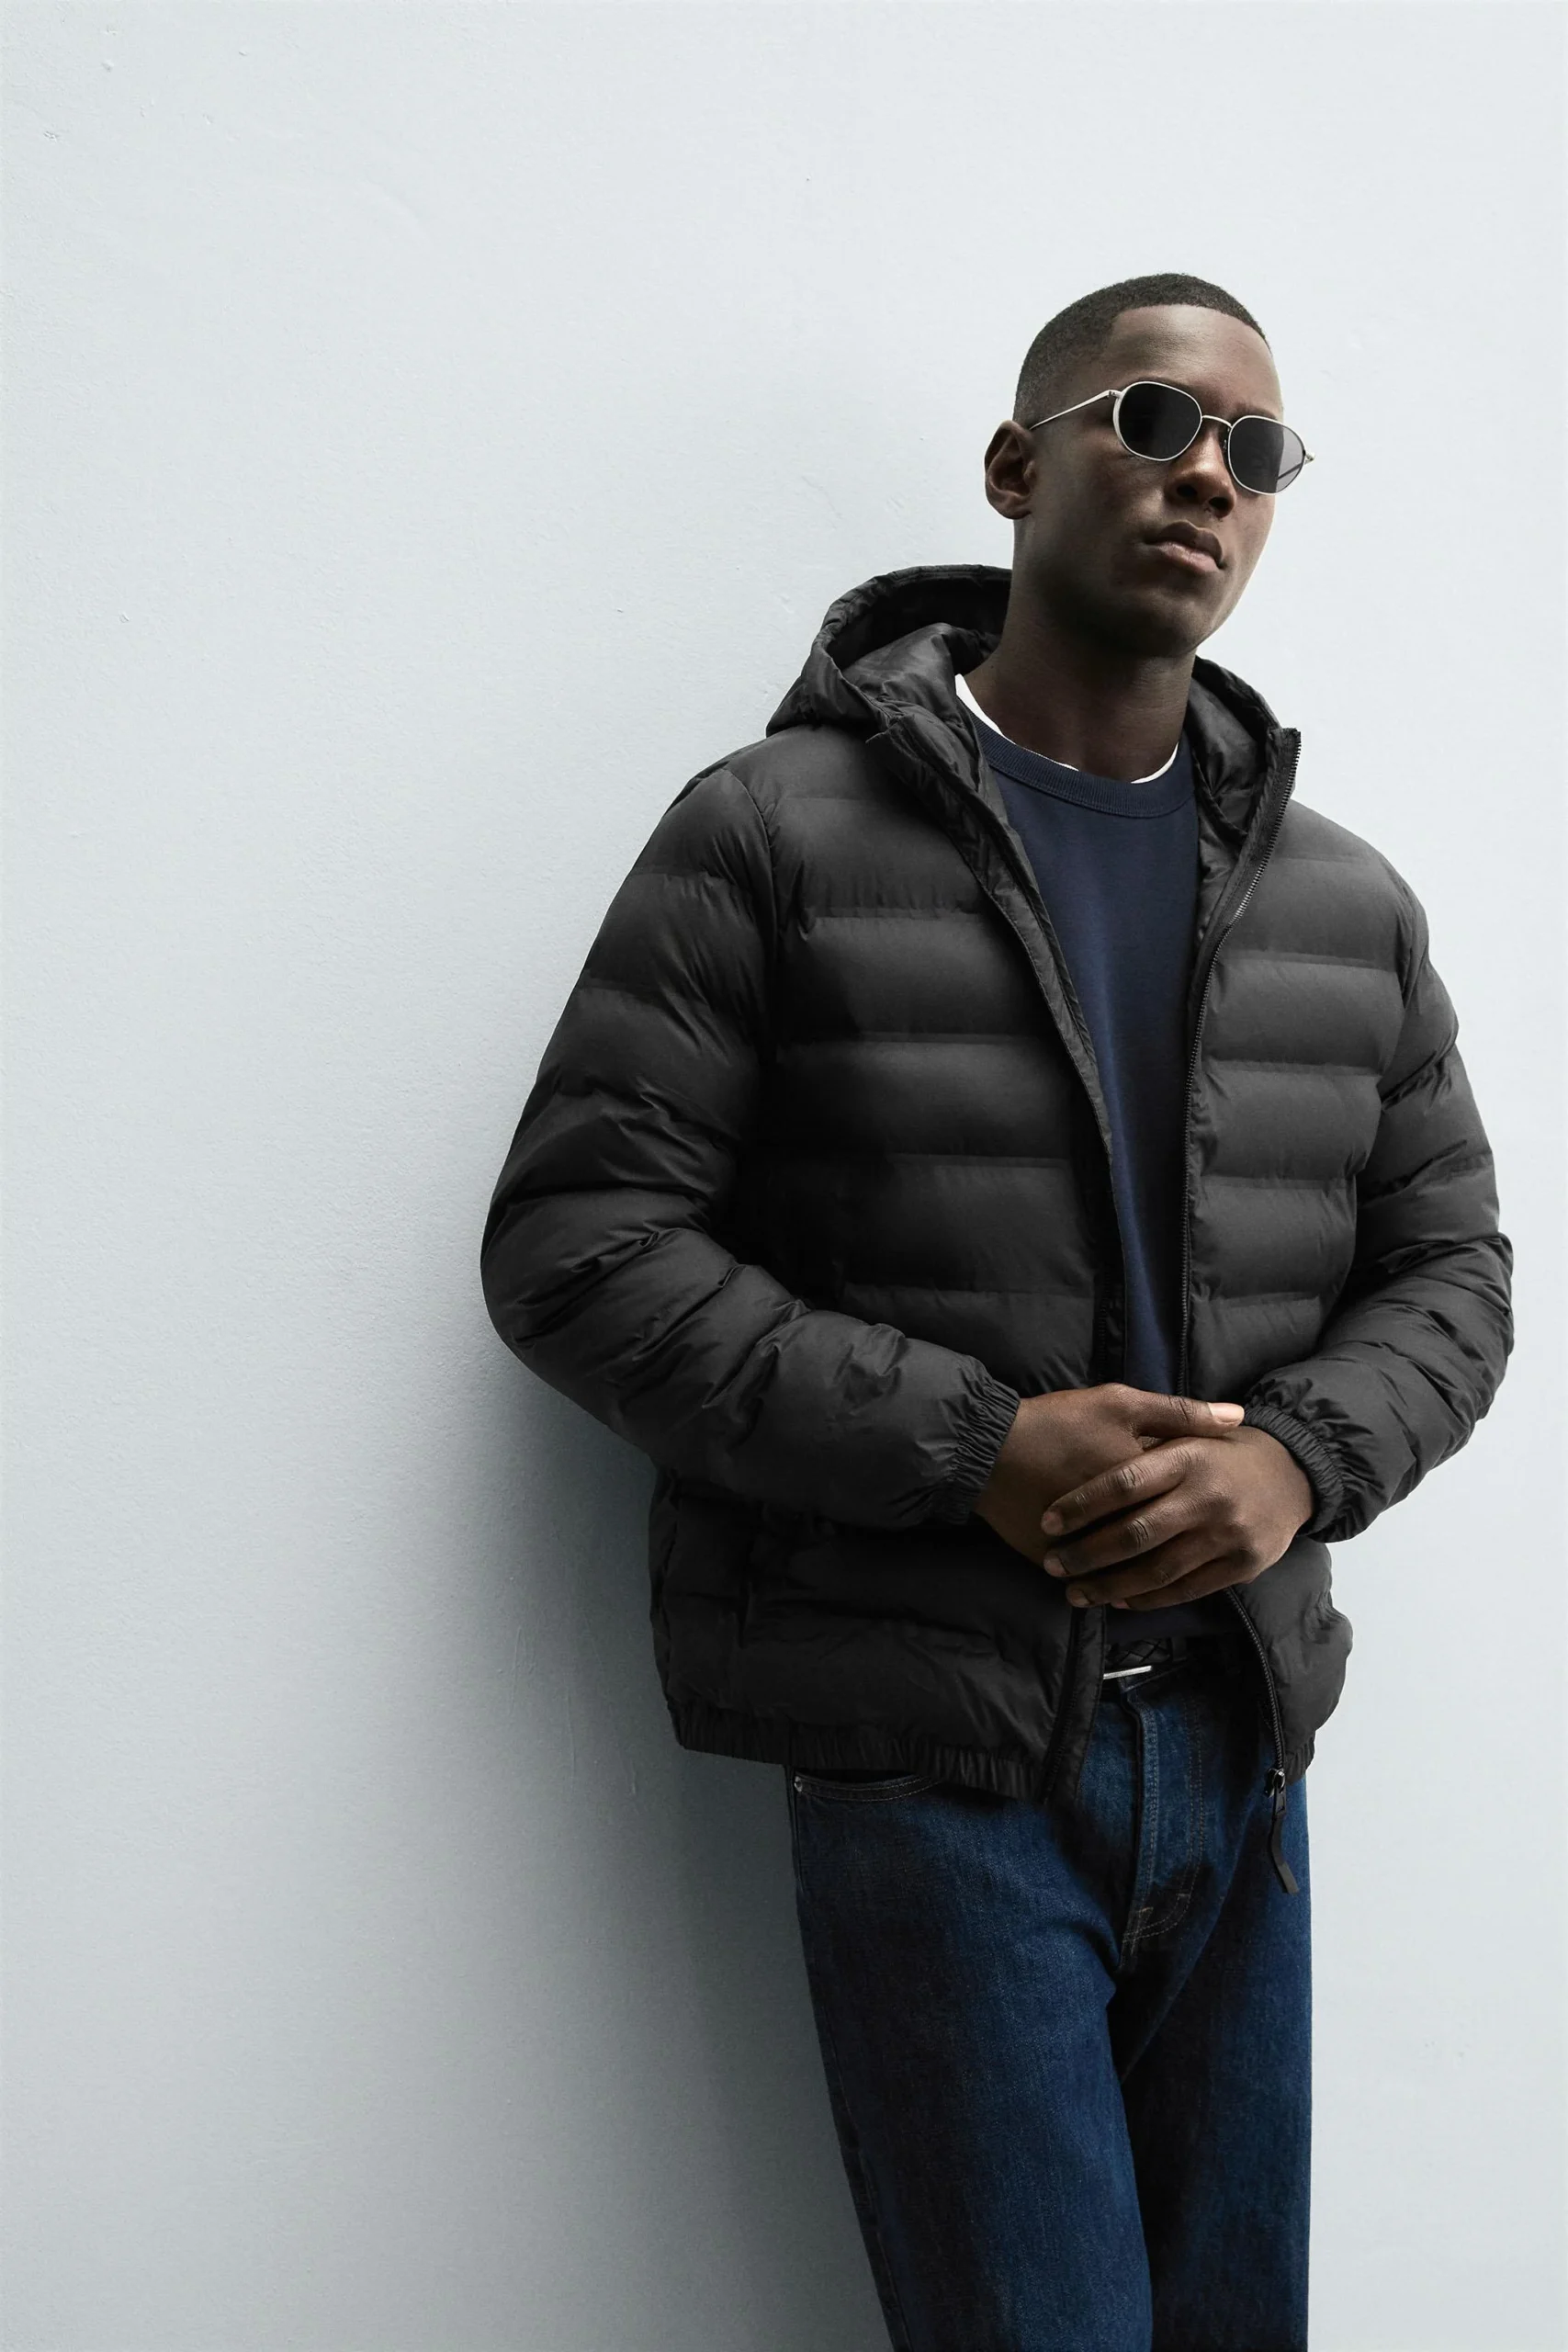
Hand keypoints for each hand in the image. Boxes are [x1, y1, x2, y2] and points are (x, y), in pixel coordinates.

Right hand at [974, 1385, 1247, 1565]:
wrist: (988, 1446)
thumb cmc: (1057, 1421)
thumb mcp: (1120, 1403)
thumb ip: (1180, 1412)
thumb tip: (1238, 1418)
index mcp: (1142, 1478)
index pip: (1185, 1502)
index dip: (1199, 1508)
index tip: (1210, 1512)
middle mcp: (1118, 1516)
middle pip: (1160, 1545)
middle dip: (1178, 1553)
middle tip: (1193, 1556)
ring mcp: (1085, 1543)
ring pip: (1125, 1571)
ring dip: (1138, 1579)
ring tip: (1147, 1582)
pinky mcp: (1054, 1557)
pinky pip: (1087, 1579)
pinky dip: (1100, 1584)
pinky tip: (1107, 1588)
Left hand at [1038, 1425, 1313, 1608]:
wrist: (1292, 1475)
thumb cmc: (1221, 1454)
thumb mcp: (1188, 1433)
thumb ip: (1145, 1439)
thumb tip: (1083, 1448)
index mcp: (1188, 1457)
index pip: (1124, 1482)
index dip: (1082, 1504)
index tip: (1048, 1521)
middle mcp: (1208, 1496)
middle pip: (1135, 1533)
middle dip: (1086, 1553)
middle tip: (1054, 1564)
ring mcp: (1227, 1534)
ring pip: (1157, 1570)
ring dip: (1110, 1586)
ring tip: (1076, 1591)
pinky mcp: (1242, 1565)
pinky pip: (1185, 1589)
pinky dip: (1148, 1598)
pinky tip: (1120, 1600)